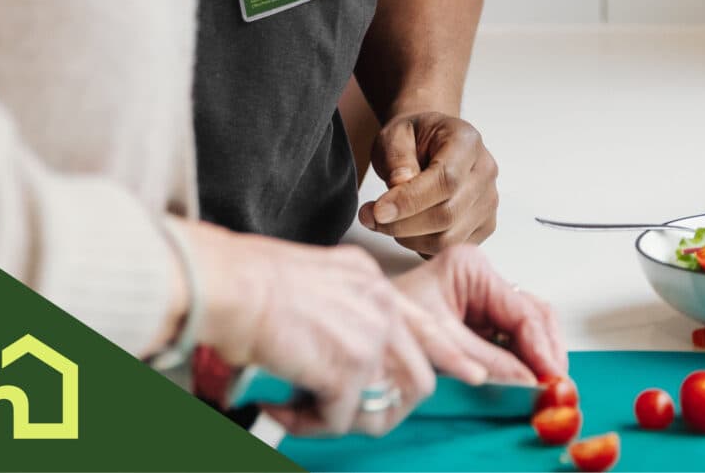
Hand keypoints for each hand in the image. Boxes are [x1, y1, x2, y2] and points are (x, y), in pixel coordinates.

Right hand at [185, 224, 434, 436]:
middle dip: (386, 406)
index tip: (472, 371)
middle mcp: (378, 302)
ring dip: (345, 419)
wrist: (232, 283)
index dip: (448, 353)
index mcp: (369, 279)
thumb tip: (341, 353)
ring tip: (305, 411)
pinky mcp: (347, 369)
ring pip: (383, 405)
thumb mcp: (316, 281)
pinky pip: (338, 419)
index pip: (425, 322)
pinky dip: (307, 424)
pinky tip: (280, 406)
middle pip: (418, 374)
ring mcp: (369, 336)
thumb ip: (342, 311)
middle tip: (344, 414)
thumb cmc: (253, 279)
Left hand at [358, 112, 498, 254]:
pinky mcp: (484, 225)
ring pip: (449, 238)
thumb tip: (399, 188)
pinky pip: (452, 248)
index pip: (446, 180)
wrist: (430, 144)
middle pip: (447, 214)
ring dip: (409, 238)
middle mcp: (485, 172)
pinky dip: (423, 246)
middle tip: (370, 217)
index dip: (410, 201)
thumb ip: (397, 159)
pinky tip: (407, 228)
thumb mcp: (395, 135)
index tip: (378, 210)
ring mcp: (488, 201)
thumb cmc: (413, 139)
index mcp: (467, 142)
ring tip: (386, 221)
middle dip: (402, 224)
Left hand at [393, 244, 568, 383]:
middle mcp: (482, 277)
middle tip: (557, 384)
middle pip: (532, 313)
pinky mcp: (480, 316)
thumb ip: (487, 359)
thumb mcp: (439, 339)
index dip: (541, 346)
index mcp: (471, 268)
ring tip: (547, 385)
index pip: (521, 309)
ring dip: (539, 355)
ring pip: (528, 325)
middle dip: (547, 350)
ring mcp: (483, 296)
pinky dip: (523, 358)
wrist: (365, 321)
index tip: (552, 375)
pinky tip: (529, 377)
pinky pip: (513, 336)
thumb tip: (528, 379)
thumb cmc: (391, 316)